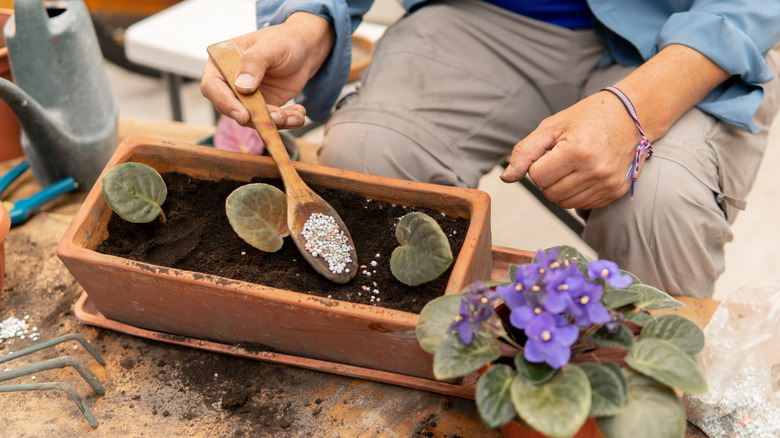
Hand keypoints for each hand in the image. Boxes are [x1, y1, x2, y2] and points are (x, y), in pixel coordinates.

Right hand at [200, 12, 333, 128]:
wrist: (303, 50)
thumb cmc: (283, 41)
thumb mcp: (270, 47)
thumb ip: (254, 62)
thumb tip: (241, 86)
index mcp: (222, 63)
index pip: (212, 87)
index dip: (225, 103)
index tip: (244, 115)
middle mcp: (230, 83)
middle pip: (232, 109)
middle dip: (257, 117)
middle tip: (280, 117)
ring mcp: (247, 98)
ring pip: (253, 119)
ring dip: (275, 122)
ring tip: (296, 114)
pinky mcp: (263, 108)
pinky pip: (270, 121)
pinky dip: (286, 122)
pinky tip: (299, 114)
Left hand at [500, 45, 729, 209]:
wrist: (631, 116)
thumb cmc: (587, 118)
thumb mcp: (551, 126)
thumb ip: (525, 152)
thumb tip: (506, 178)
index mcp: (577, 150)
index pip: (537, 177)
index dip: (537, 165)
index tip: (550, 152)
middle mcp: (595, 170)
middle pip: (549, 194)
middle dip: (548, 178)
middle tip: (561, 158)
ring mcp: (608, 183)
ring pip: (564, 203)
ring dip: (561, 187)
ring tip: (573, 165)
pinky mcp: (616, 192)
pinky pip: (582, 205)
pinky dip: (577, 192)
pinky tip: (586, 173)